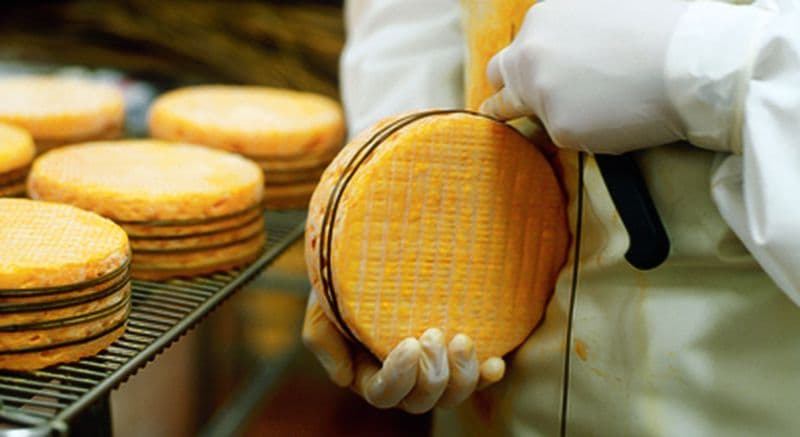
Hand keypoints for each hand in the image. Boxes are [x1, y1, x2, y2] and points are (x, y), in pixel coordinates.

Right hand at [302, 291, 505, 413]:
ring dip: (460, 377)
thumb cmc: (346, 275)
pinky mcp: (459, 356)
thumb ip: (322, 338)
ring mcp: (434, 369)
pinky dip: (486, 376)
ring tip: (462, 341)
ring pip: (450, 397)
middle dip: (430, 376)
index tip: (409, 343)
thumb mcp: (324, 301)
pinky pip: (478, 379)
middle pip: (419, 402)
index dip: (398, 377)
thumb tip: (344, 377)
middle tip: (434, 335)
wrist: (378, 247)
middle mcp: (404, 379)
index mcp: (368, 373)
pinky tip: (495, 363)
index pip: (383, 393)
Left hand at [480, 0, 689, 153]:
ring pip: (539, 114)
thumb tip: (571, 46)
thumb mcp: (608, 6)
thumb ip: (573, 25)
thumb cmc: (666, 27)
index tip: (532, 77)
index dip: (527, 66)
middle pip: (501, 80)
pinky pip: (569, 137)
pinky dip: (590, 133)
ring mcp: (541, 93)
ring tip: (609, 104)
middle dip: (507, 93)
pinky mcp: (561, 128)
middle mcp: (530, 55)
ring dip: (562, 113)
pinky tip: (621, 116)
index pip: (517, 51)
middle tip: (514, 107)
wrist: (695, 60)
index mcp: (541, 20)